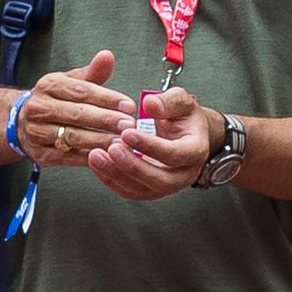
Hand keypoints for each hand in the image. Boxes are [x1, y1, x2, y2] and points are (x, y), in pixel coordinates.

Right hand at [14, 51, 135, 165]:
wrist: (20, 123)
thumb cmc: (54, 101)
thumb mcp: (69, 82)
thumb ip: (92, 72)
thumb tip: (107, 56)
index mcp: (48, 85)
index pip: (81, 91)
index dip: (107, 99)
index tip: (129, 105)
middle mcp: (39, 108)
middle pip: (77, 114)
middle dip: (105, 120)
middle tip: (129, 125)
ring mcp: (37, 133)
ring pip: (72, 137)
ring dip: (99, 140)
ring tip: (122, 142)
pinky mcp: (40, 155)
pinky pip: (67, 158)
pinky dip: (88, 158)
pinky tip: (107, 156)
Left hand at [89, 79, 212, 201]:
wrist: (184, 134)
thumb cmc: (183, 118)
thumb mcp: (181, 102)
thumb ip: (168, 101)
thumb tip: (150, 103)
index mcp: (196, 151)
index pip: (174, 154)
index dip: (150, 146)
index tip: (127, 133)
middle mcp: (183, 174)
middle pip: (159, 180)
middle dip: (132, 166)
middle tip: (111, 148)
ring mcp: (166, 186)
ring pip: (141, 189)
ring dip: (116, 174)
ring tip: (96, 156)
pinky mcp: (148, 190)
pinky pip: (128, 190)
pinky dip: (110, 178)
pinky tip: (97, 163)